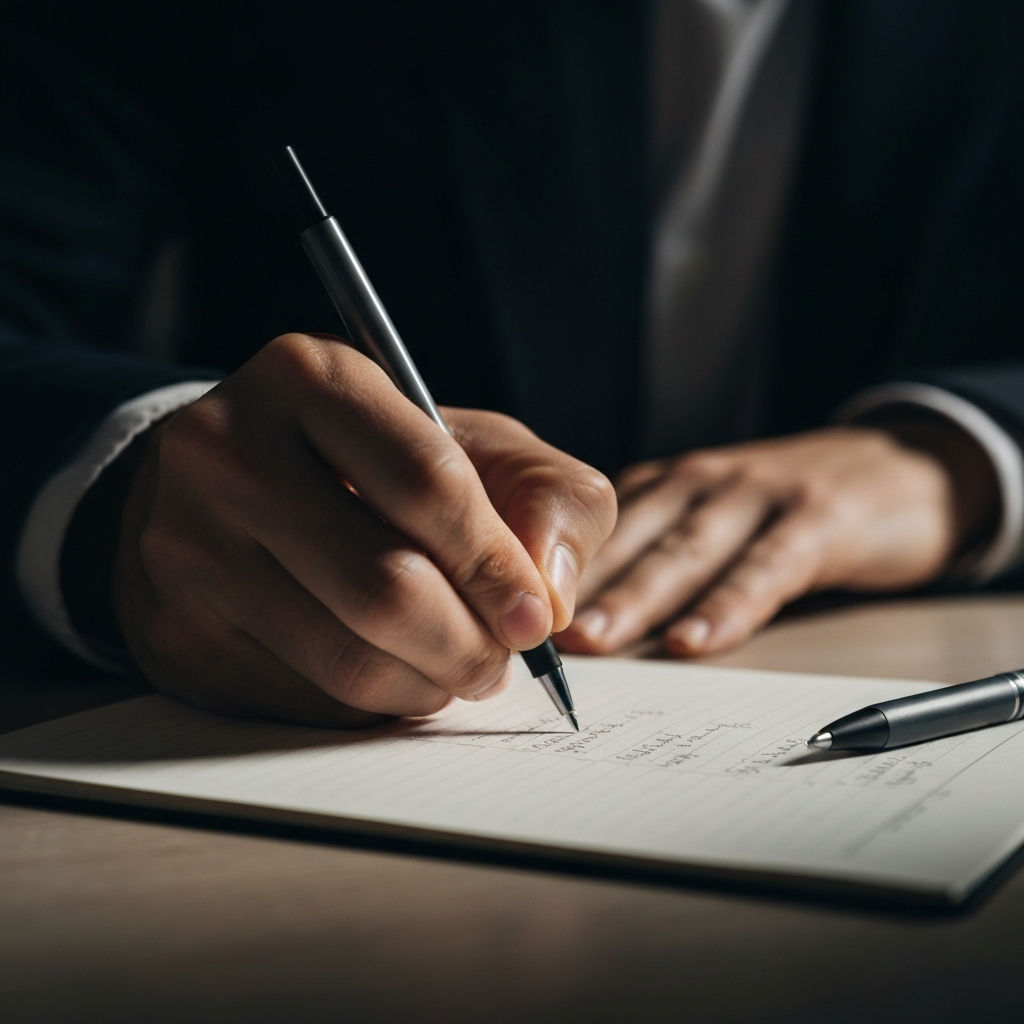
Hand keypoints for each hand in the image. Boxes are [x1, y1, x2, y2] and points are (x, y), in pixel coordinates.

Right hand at [110, 334, 614, 726]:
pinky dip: (376, 704)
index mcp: (310, 379)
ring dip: (431, 683)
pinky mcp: (176, 632)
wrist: (232, 486)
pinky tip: (392, 673)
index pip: (426, 481)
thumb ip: (549, 497)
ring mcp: (188, 547)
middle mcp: (227, 452)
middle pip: (384, 585)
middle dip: (470, 643)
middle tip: (501, 657)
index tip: (536, 617)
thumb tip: (551, 597)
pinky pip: (307, 700)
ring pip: (347, 658)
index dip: (496, 564)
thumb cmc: (377, 464)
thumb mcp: (474, 446)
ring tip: (457, 666)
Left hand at [558, 424, 997, 657]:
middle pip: (628, 540)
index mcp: (666, 488)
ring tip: (590, 640)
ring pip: (684, 551)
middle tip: (524, 628)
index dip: (547, 568)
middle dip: (574, 586)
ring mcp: (758, 497)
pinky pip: (764, 569)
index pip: (595, 530)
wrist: (898, 467)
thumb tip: (573, 616)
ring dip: (634, 596)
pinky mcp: (818, 521)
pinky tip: (693, 642)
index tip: (503, 612)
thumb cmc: (786, 506)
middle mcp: (701, 483)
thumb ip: (652, 551)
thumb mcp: (711, 515)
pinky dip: (726, 607)